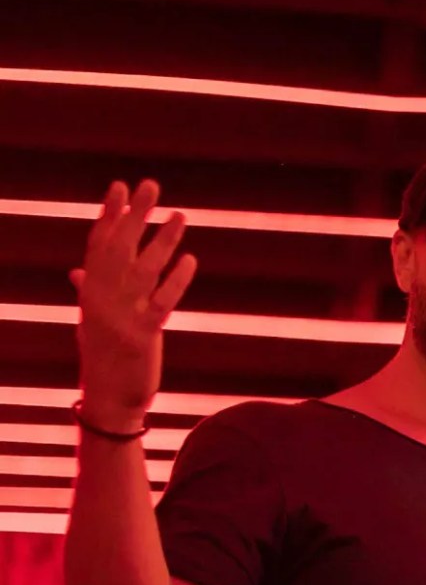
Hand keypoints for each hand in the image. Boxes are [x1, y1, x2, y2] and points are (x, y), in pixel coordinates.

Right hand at [72, 180, 196, 429]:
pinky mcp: (142, 337)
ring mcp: (121, 317)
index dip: (109, 214)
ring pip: (144, 270)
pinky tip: (190, 260)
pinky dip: (176, 280)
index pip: (97, 244)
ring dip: (163, 241)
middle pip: (119, 247)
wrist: (109, 399)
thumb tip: (77, 272)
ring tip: (180, 215)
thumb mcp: (92, 322)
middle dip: (135, 214)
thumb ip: (88, 293)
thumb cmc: (103, 357)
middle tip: (150, 184)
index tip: (119, 185)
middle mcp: (101, 300)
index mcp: (90, 293)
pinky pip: (162, 302)